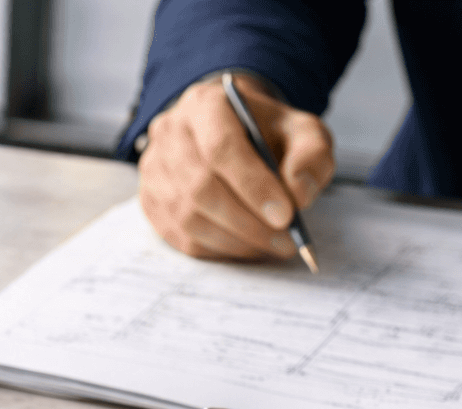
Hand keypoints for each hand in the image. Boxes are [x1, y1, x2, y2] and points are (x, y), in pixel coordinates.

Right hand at [137, 75, 334, 260]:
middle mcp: (171, 133)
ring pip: (189, 217)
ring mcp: (154, 169)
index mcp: (205, 104)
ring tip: (271, 245)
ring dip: (235, 240)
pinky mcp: (150, 201)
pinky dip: (218, 249)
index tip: (286, 216)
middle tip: (285, 240)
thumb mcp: (301, 130)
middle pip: (202, 188)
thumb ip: (311, 155)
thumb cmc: (265, 133)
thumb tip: (298, 194)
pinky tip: (246, 245)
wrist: (232, 132)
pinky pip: (181, 237)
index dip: (254, 186)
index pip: (221, 148)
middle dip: (248, 222)